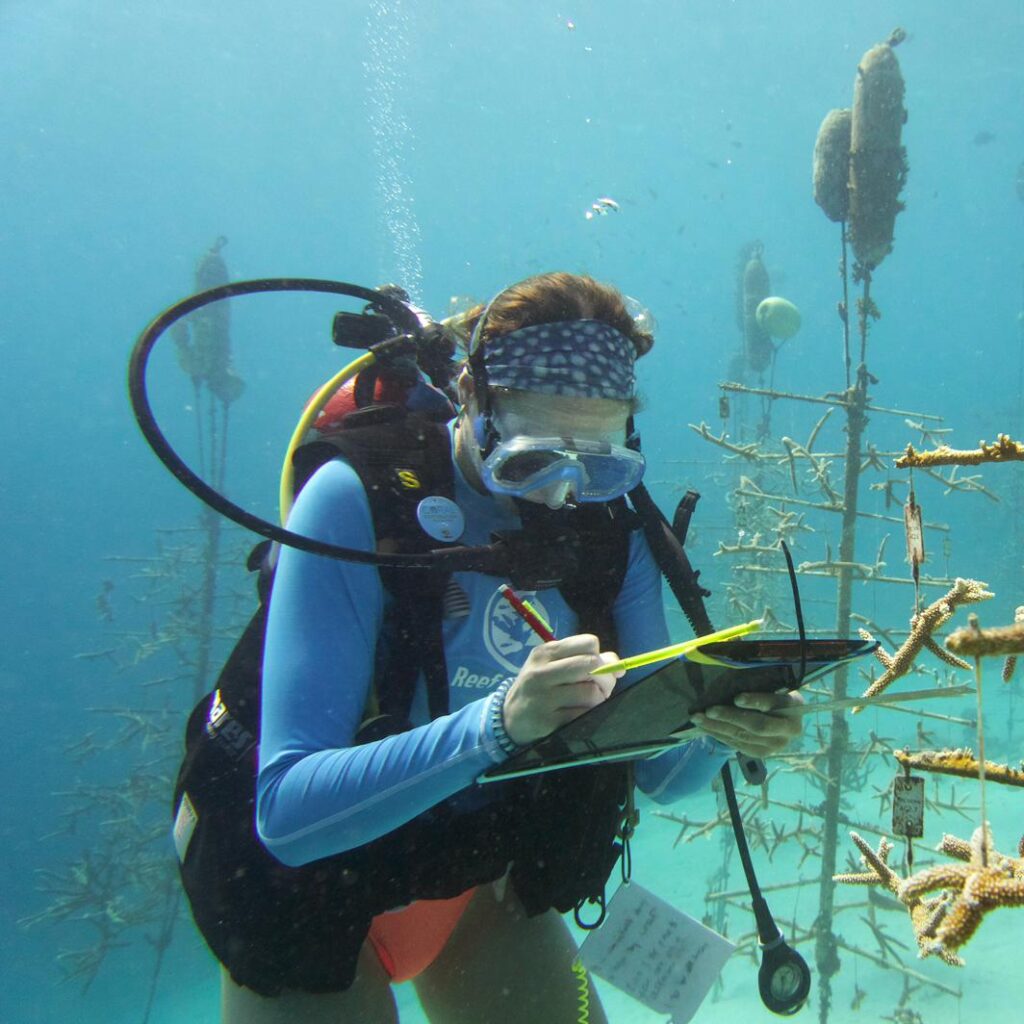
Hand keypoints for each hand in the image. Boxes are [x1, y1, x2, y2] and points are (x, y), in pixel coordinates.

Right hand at [502, 634, 623, 746]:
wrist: (510, 716)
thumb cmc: (540, 686)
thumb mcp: (554, 665)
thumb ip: (585, 659)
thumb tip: (619, 665)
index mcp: (545, 652)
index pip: (588, 643)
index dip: (599, 655)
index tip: (594, 667)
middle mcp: (541, 672)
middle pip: (592, 665)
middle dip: (605, 678)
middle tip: (601, 688)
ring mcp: (543, 697)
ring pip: (591, 693)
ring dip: (598, 700)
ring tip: (590, 703)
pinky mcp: (547, 721)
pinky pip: (584, 715)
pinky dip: (590, 715)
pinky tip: (581, 714)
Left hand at [689, 690, 803, 758]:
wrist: (782, 717)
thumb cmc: (772, 692)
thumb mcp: (771, 684)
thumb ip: (757, 681)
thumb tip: (728, 669)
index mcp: (795, 705)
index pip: (775, 703)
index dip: (756, 701)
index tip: (737, 698)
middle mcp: (790, 728)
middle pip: (758, 725)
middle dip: (730, 717)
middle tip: (709, 710)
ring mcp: (777, 744)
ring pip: (744, 737)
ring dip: (718, 727)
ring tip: (698, 718)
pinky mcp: (763, 753)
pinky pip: (738, 745)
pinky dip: (719, 735)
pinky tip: (705, 727)